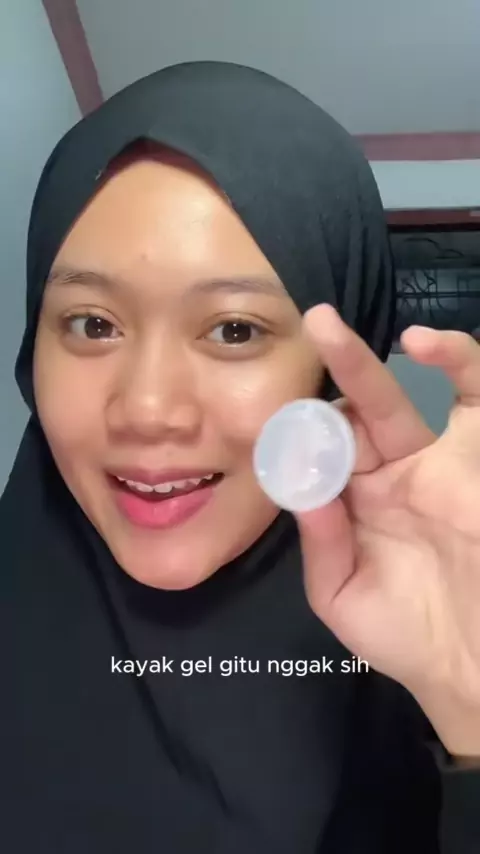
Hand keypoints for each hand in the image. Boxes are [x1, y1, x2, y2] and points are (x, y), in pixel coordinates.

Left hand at [296, 304, 479, 755]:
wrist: (469, 666)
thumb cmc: (406, 636)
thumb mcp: (342, 594)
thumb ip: (321, 539)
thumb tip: (300, 482)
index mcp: (358, 497)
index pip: (324, 447)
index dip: (301, 435)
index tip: (281, 437)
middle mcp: (395, 469)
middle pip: (358, 410)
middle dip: (329, 376)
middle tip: (308, 327)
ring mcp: (439, 459)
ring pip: (405, 394)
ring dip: (366, 362)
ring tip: (327, 328)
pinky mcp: (477, 454)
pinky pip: (474, 397)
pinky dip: (456, 364)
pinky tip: (423, 345)